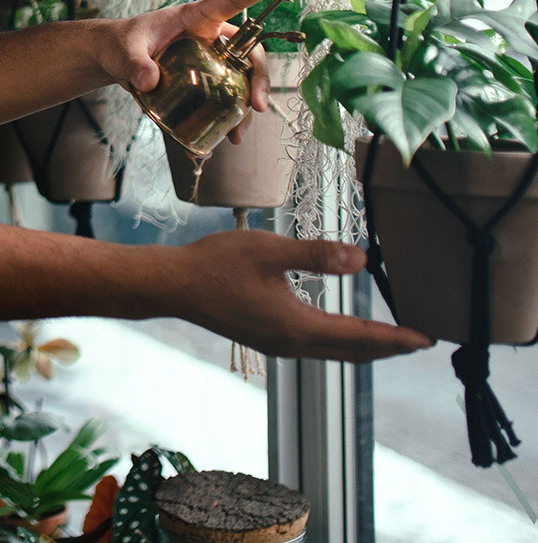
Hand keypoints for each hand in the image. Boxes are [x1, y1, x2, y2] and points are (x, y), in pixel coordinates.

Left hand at [99, 0, 293, 121]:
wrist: (112, 60)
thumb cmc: (120, 43)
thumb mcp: (125, 50)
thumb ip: (135, 62)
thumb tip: (148, 80)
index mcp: (195, 18)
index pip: (232, 0)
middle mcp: (210, 38)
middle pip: (249, 51)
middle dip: (259, 77)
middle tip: (256, 105)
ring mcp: (209, 60)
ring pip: (242, 79)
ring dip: (246, 105)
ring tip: (237, 134)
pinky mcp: (204, 81)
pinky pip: (226, 97)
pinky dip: (230, 117)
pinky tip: (225, 137)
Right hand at [171, 230, 432, 361]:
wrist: (175, 286)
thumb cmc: (217, 264)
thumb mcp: (268, 250)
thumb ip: (315, 254)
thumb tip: (361, 259)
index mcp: (297, 326)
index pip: (360, 336)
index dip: (395, 338)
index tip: (427, 339)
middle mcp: (292, 344)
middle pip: (352, 351)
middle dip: (388, 347)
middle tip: (420, 341)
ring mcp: (279, 344)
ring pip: (335, 351)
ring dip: (365, 345)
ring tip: (390, 338)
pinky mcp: (267, 337)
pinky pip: (317, 345)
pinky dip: (341, 340)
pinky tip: (341, 328)